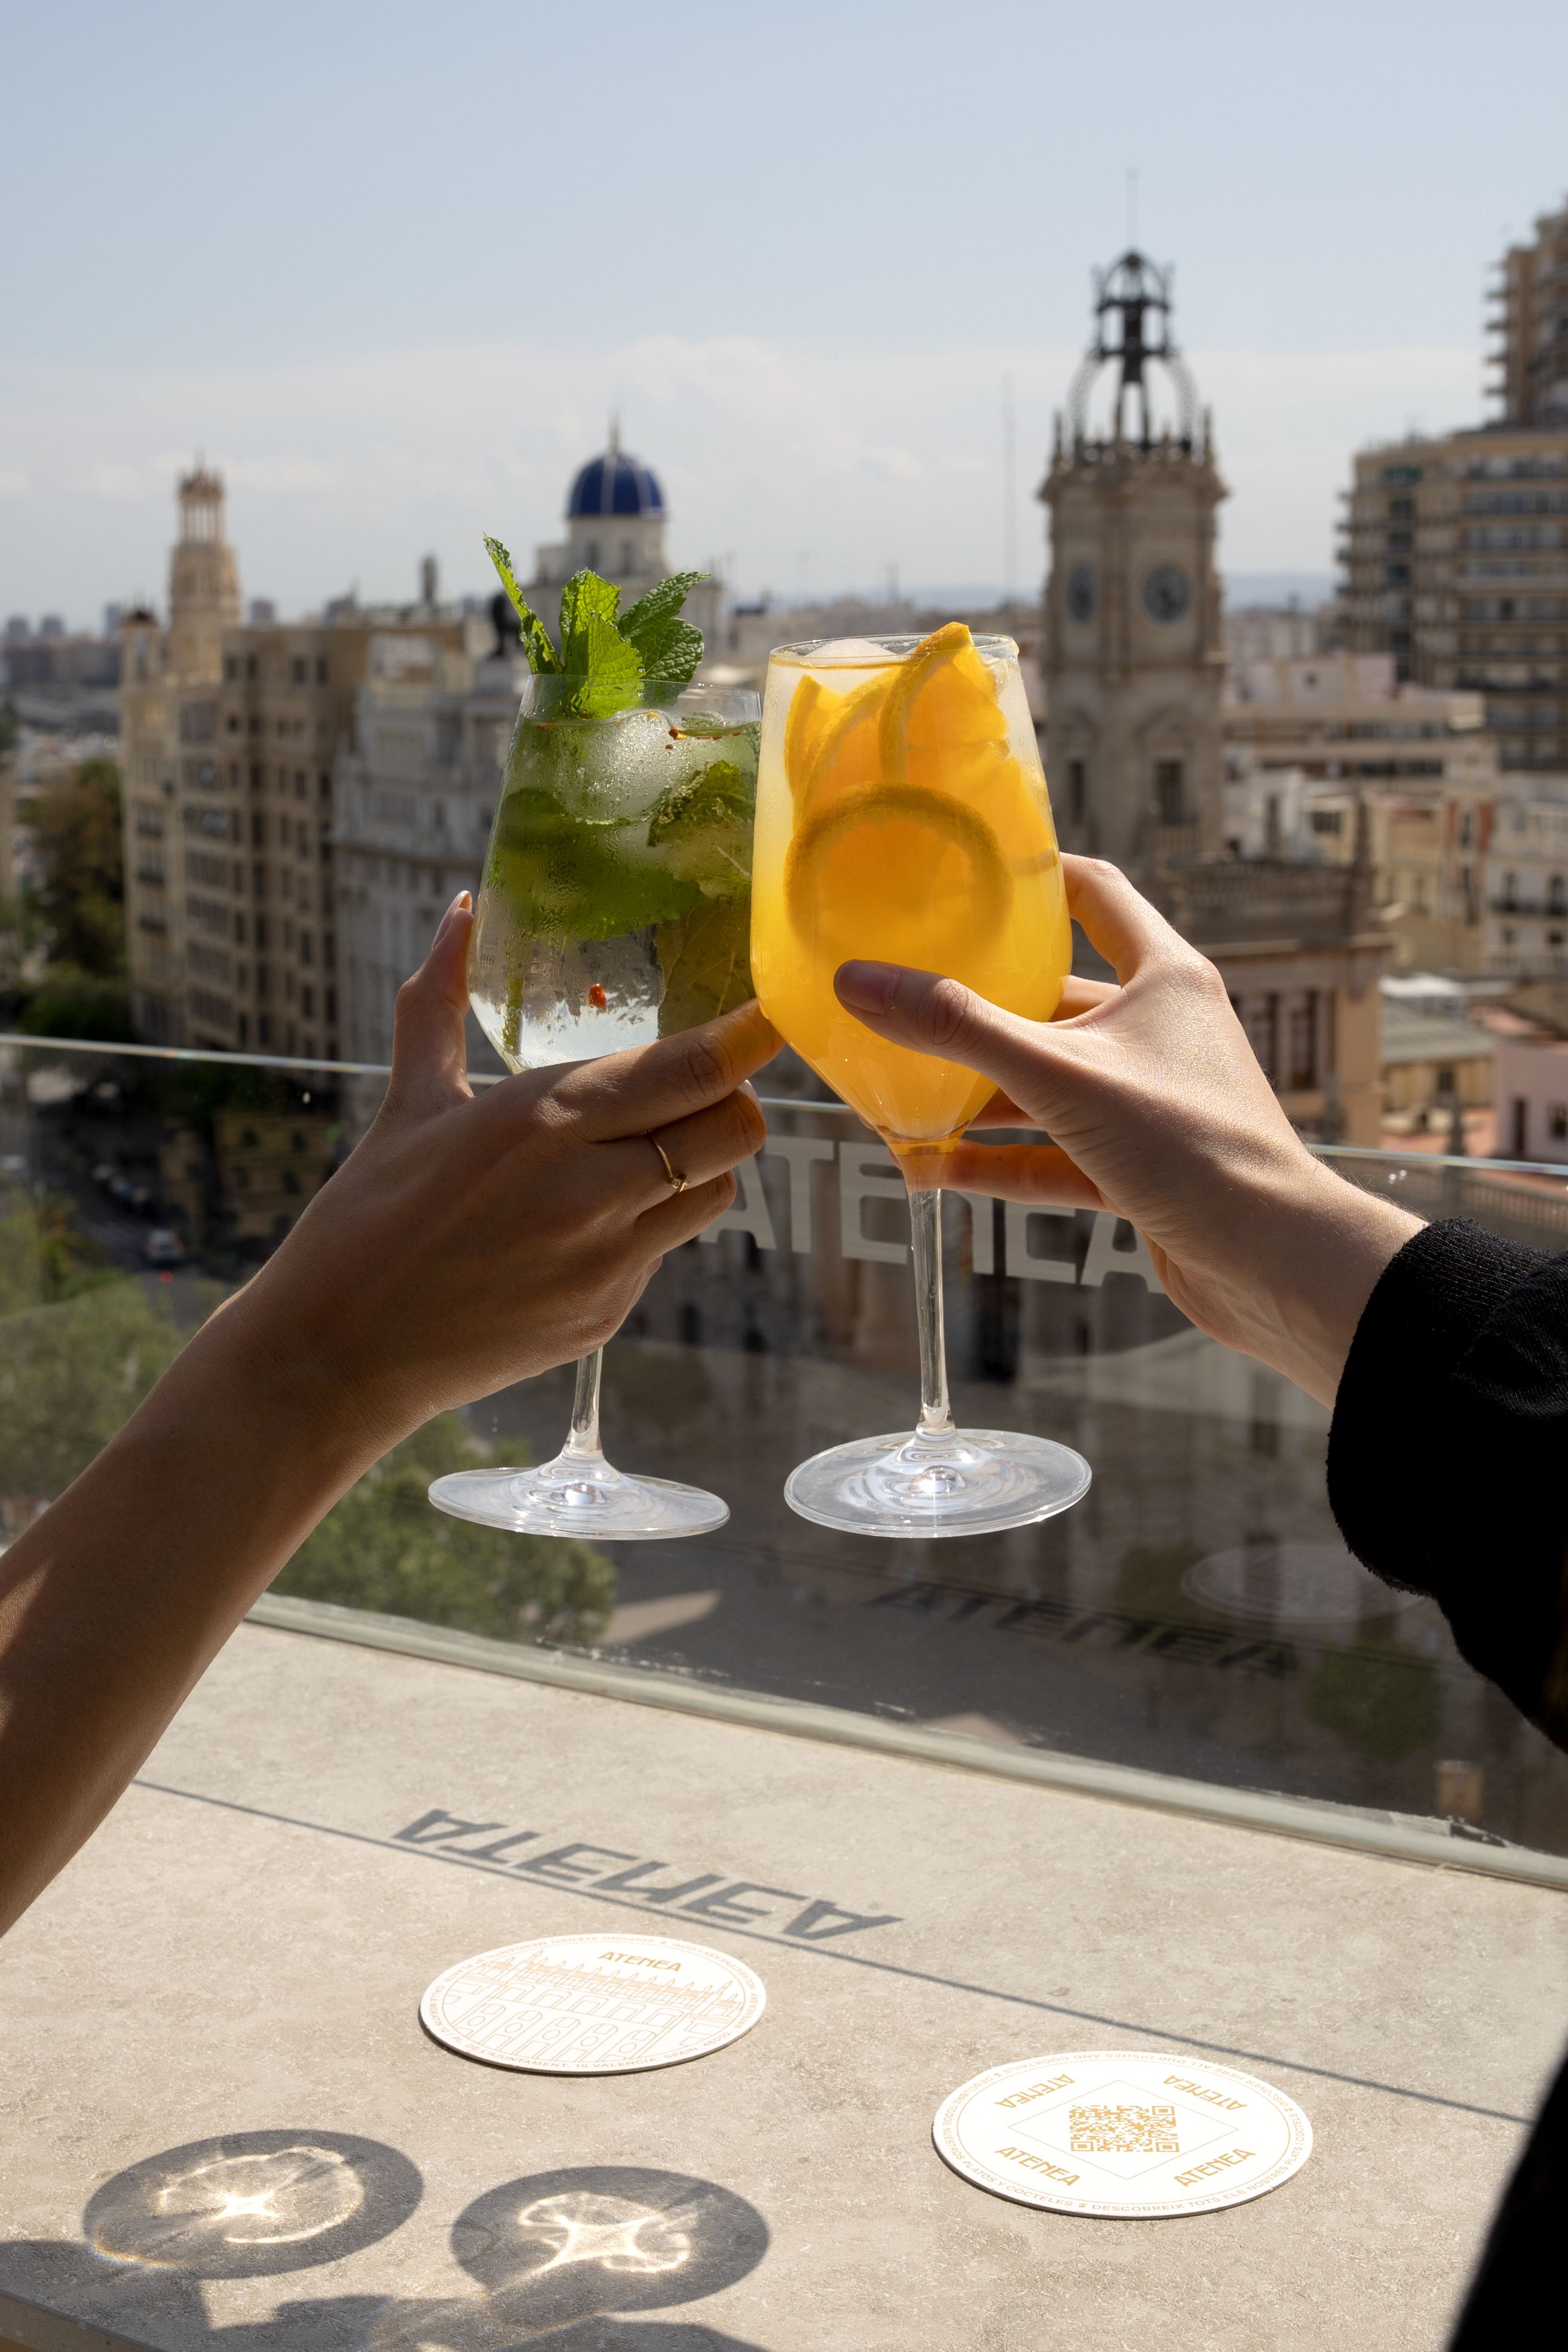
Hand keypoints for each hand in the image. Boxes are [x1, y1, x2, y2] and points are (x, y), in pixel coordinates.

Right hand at [230, 893, 778, 1454]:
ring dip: (700, 1162)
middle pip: (736, 1126)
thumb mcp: (409, 1100)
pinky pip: (667, 1248)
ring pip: (720, 1189)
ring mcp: (606, 1259)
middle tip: (700, 1086)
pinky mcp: (607, 1312)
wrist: (338, 1352)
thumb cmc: (366, 1217)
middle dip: (733, 1098)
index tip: (771, 1013)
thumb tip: (461, 910)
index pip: (695, 1069)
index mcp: (543, 1118)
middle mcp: (590, 1188)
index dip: (751, 1037)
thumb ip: (439, 999)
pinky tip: (585, 1222)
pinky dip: (649, 1222)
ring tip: (641, 1152)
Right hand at [834, 856, 1418, 1406]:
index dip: (1033, 877)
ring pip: (1049, 1083)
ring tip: (899, 1095)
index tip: (964, 874)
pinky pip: (1056, 1153)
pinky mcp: (1143, 1168)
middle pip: (1054, 1000)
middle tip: (902, 1001)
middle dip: (978, 1008)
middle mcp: (1162, 1029)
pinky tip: (936, 1168)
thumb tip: (857, 981)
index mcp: (1164, 977)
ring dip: (979, 1094)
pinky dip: (1000, 1160)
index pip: (1094, 894)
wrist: (1272, 1260)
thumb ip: (956, 1028)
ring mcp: (1152, 1101)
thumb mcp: (1057, 1073)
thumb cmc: (1189, 1143)